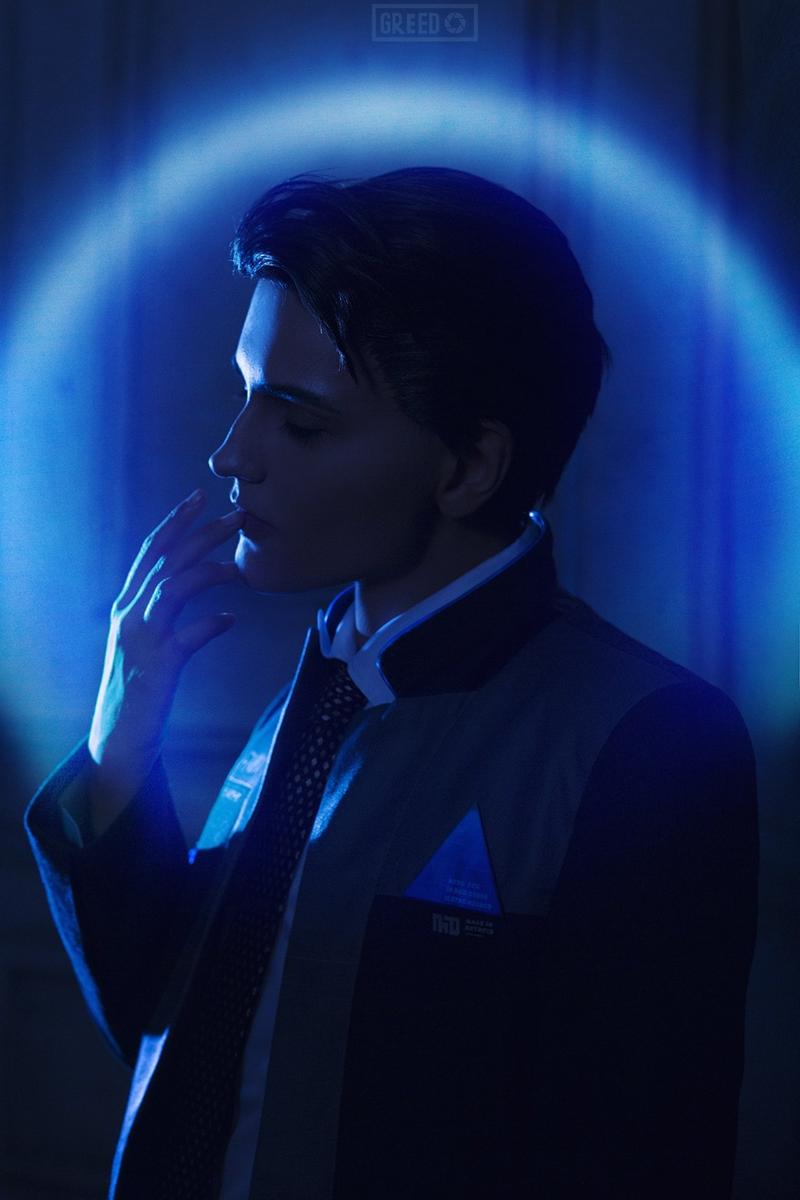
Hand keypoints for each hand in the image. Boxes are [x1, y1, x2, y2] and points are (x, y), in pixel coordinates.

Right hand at [86, 489, 243, 821]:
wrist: (119, 736)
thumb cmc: (141, 688)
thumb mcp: (152, 644)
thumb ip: (170, 619)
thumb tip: (217, 611)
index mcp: (128, 605)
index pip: (151, 551)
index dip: (175, 522)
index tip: (199, 496)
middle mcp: (130, 614)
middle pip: (167, 560)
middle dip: (202, 534)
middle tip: (237, 515)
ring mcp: (142, 639)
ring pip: (174, 588)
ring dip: (209, 570)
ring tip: (241, 565)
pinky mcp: (157, 666)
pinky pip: (186, 637)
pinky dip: (209, 624)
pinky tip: (231, 620)